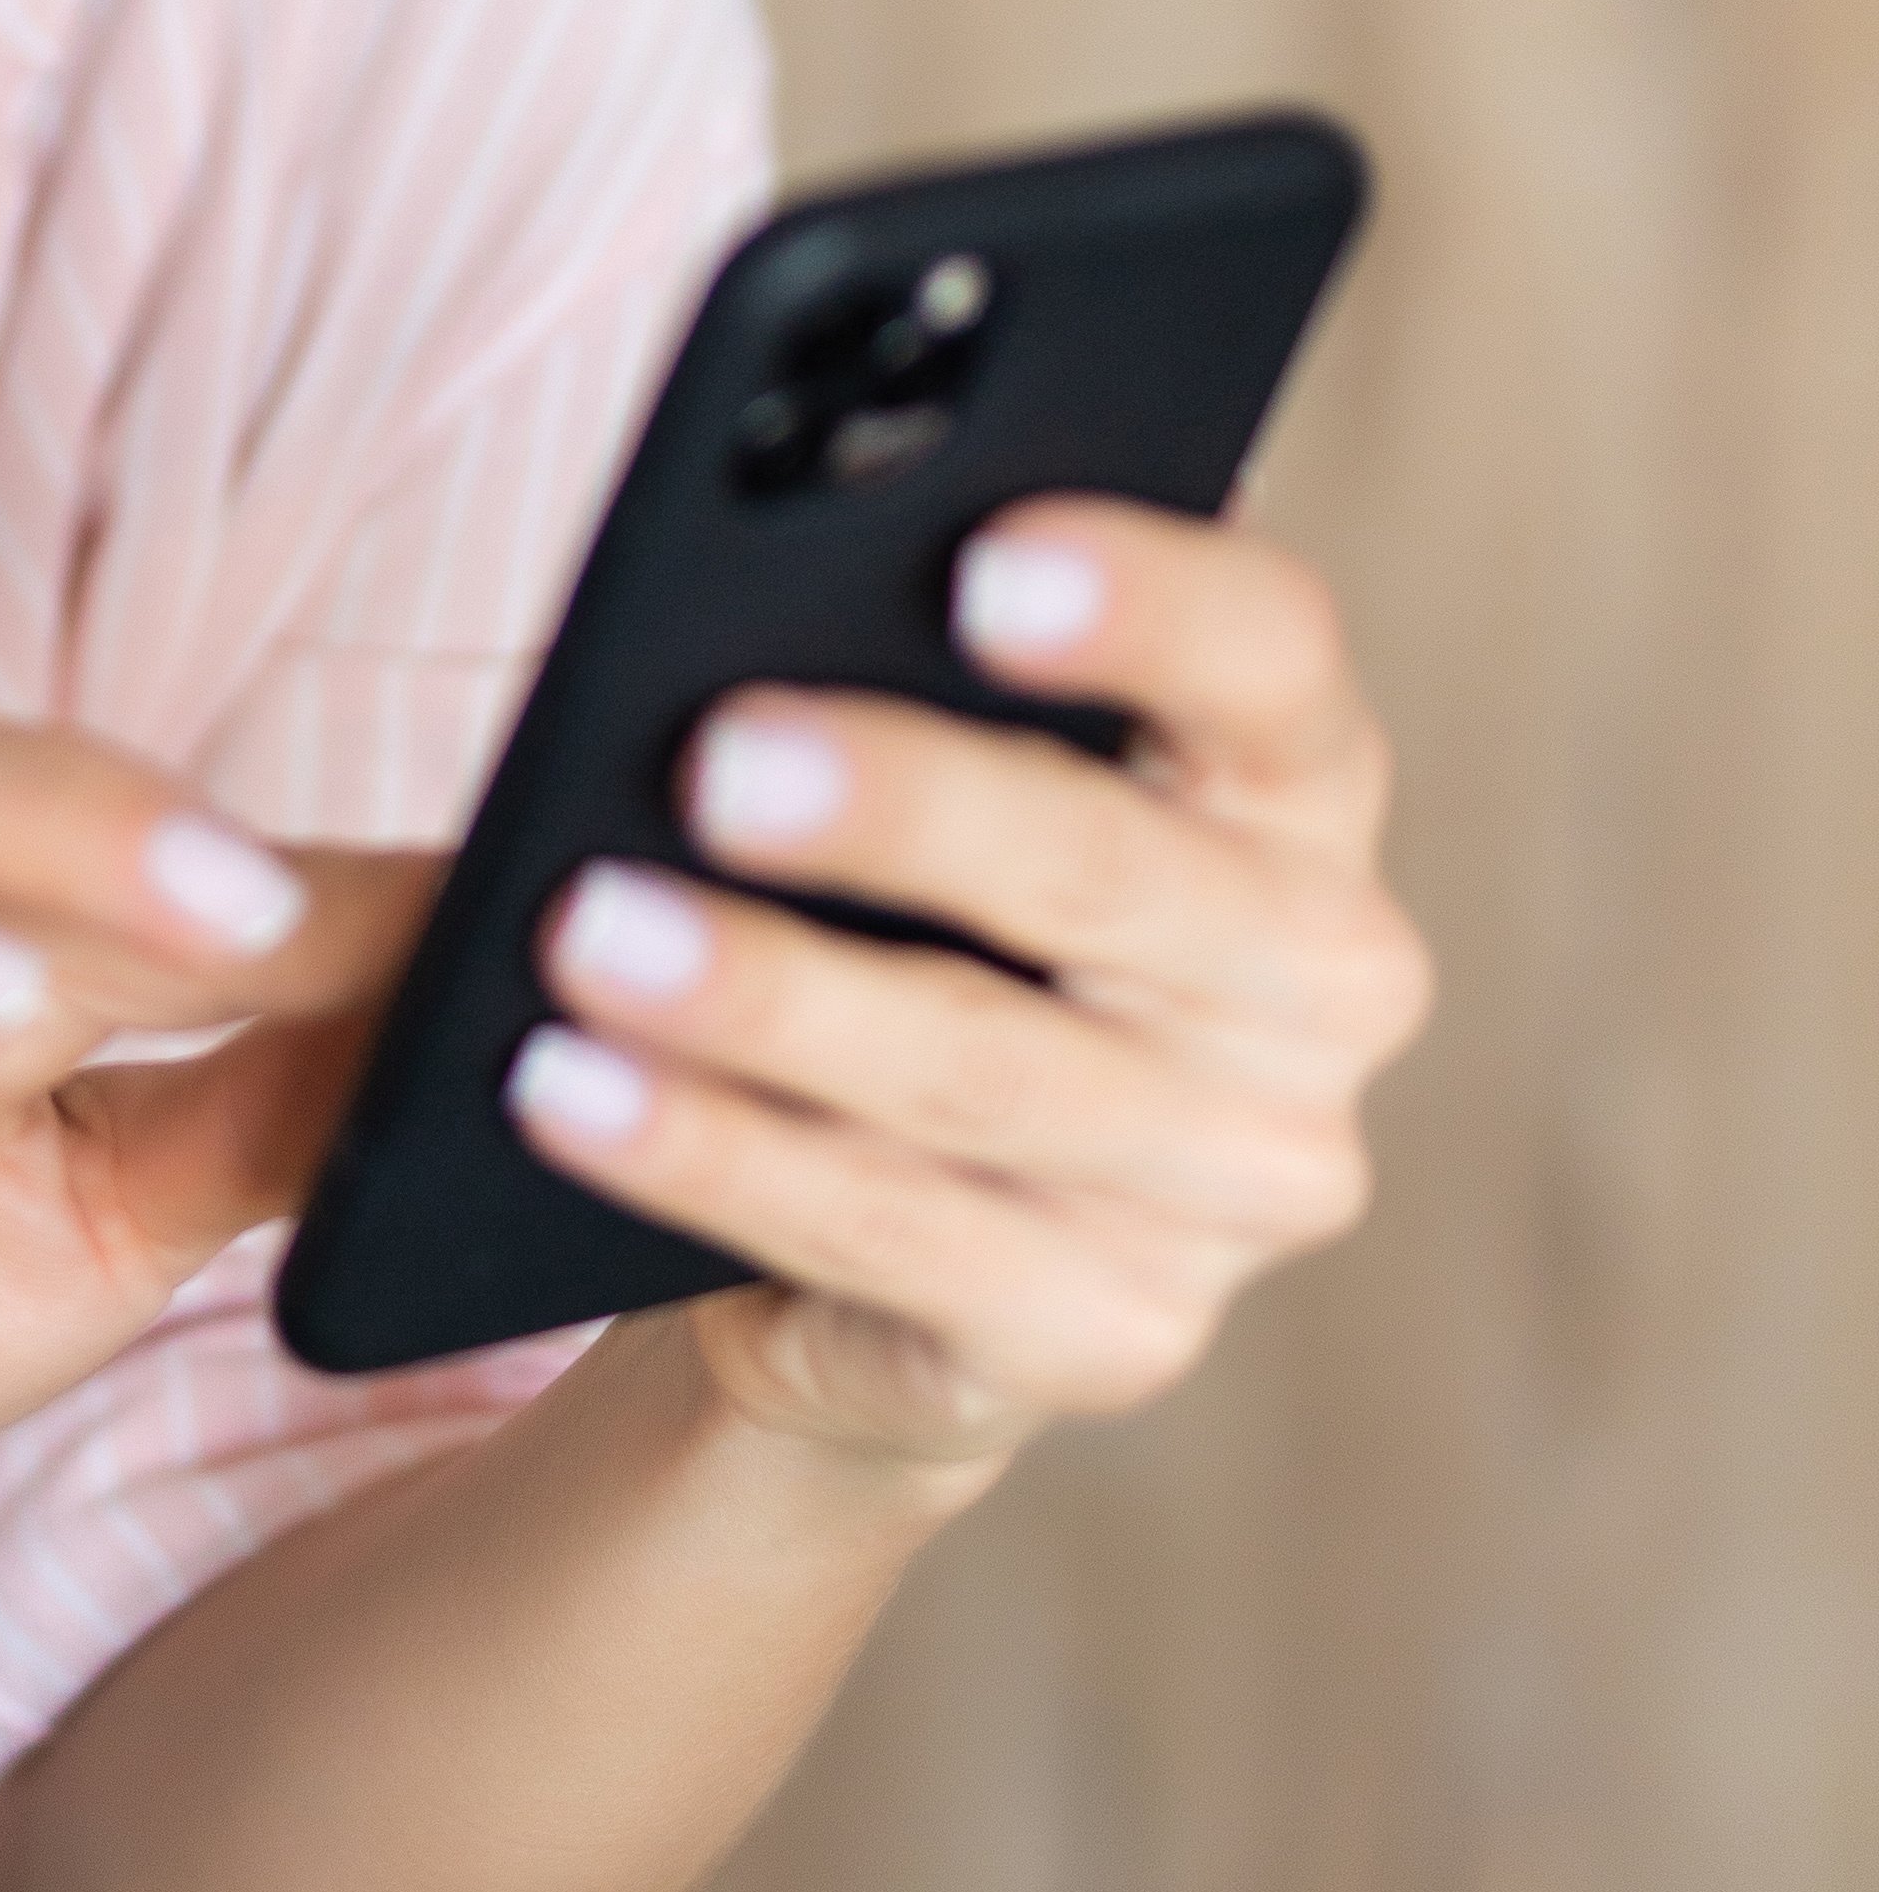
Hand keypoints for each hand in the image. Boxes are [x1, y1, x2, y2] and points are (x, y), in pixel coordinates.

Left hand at [506, 506, 1428, 1479]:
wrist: (871, 1205)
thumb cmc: (879, 900)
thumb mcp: (873, 763)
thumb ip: (804, 683)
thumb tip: (627, 664)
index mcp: (1290, 776)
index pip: (1270, 651)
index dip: (1147, 600)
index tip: (979, 561)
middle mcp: (1320, 977)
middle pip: (1118, 873)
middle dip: (907, 812)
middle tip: (715, 759)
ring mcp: (1240, 1179)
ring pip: (989, 1071)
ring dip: (772, 1002)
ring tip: (585, 937)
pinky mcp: (1114, 1331)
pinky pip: (895, 1236)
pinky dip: (713, 1157)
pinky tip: (570, 1095)